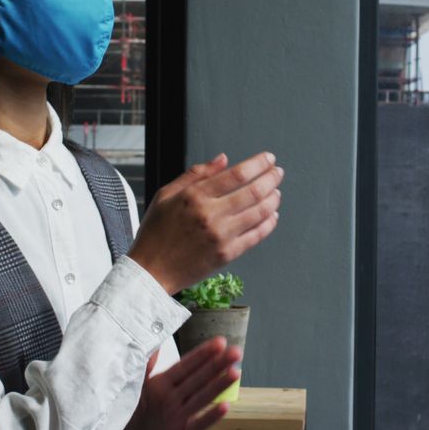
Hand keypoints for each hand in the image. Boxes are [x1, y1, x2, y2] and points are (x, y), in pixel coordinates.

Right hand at [119, 337, 241, 429]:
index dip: (203, 354)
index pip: (185, 365)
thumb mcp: (140, 387)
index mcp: (159, 384)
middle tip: (235, 352)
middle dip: (217, 364)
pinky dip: (212, 415)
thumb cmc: (140, 412)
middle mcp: (169, 399)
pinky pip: (200, 424)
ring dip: (219, 385)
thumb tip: (157, 345)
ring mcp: (176, 417)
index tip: (220, 342)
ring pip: (202, 398)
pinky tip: (226, 405)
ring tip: (236, 372)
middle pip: (197, 379)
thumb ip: (148, 366)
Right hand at [128, 152, 283, 293]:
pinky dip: (269, 223)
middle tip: (278, 172)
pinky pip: (256, 236)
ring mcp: (220, 236)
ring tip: (276, 192)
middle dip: (271, 178)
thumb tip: (224, 159)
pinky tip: (272, 215)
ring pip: (259, 213)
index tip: (268, 159)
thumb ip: (196, 174)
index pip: (237, 174)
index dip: (258, 164)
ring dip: (273, 199)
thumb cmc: (156, 233)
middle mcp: (210, 215)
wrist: (151, 271)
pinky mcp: (227, 255)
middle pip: (253, 191)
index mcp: (195, 196)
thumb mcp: (166, 195)